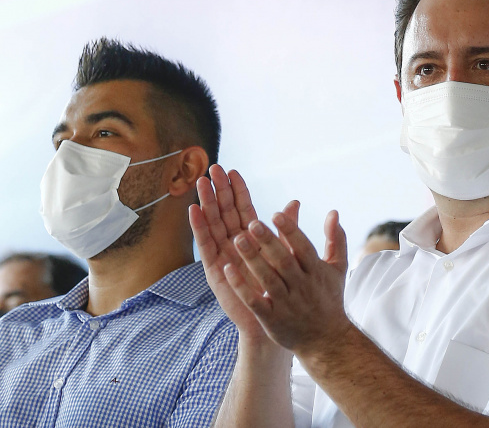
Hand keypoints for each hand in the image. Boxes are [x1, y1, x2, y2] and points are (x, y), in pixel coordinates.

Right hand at [189, 165, 299, 342]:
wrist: (276, 319)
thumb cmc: (281, 287)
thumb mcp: (286, 252)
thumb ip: (287, 228)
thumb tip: (295, 202)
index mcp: (251, 238)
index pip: (242, 208)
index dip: (237, 190)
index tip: (232, 170)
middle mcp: (234, 243)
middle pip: (224, 212)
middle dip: (219, 190)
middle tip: (212, 168)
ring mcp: (223, 255)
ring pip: (213, 224)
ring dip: (206, 203)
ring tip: (201, 183)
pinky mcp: (215, 270)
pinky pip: (206, 245)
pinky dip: (199, 228)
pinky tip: (194, 211)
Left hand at [224, 208, 349, 355]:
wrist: (326, 341)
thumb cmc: (329, 298)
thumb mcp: (337, 268)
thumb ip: (336, 239)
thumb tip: (333, 212)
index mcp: (316, 272)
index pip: (303, 248)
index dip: (290, 231)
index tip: (276, 214)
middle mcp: (302, 287)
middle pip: (284, 261)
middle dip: (268, 242)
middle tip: (252, 223)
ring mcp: (286, 304)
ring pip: (268, 279)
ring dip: (252, 259)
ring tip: (237, 239)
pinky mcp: (271, 319)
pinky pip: (254, 301)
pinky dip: (241, 286)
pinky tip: (228, 269)